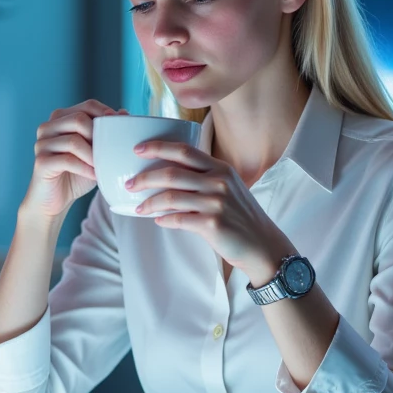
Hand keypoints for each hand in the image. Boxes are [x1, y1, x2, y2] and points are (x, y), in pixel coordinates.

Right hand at [22, 100, 125, 222]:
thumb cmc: (76, 174)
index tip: (120, 130)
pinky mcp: (41, 162)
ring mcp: (42, 144)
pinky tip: (95, 175)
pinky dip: (85, 168)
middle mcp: (47, 127)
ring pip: (73, 140)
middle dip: (99, 136)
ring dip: (93, 155)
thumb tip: (124, 112)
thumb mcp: (95, 152)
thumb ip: (105, 133)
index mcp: (60, 118)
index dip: (107, 115)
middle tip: (109, 152)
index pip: (88, 105)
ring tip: (103, 166)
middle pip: (79, 119)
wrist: (55, 201)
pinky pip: (67, 160)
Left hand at [128, 139, 287, 281]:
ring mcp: (216, 203)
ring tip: (139, 208)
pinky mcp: (212, 224)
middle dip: (144, 178)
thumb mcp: (228, 188)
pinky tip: (158, 221)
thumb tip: (167, 176)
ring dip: (149, 203)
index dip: (158, 147)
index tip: (138, 150)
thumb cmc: (241, 217)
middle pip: (171, 172)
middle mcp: (219, 182)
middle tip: (130, 184)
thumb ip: (204, 178)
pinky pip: (177, 220)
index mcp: (220, 168)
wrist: (262, 245)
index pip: (184, 150)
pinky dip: (163, 220)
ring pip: (170, 197)